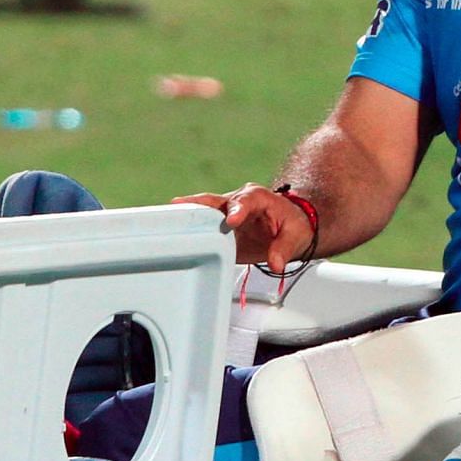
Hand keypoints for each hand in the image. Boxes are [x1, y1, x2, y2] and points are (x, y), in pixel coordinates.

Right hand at [172, 184, 315, 272]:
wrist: (290, 228)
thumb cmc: (293, 225)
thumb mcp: (295, 235)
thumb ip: (284, 248)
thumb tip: (276, 263)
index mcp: (257, 198)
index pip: (245, 201)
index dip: (237, 210)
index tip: (231, 221)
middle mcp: (236, 203)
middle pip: (213, 201)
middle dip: (196, 204)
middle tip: (178, 206)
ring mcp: (224, 216)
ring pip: (202, 214)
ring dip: (186, 218)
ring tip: (165, 222)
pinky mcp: (218, 231)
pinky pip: (201, 230)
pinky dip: (187, 233)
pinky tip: (171, 238)